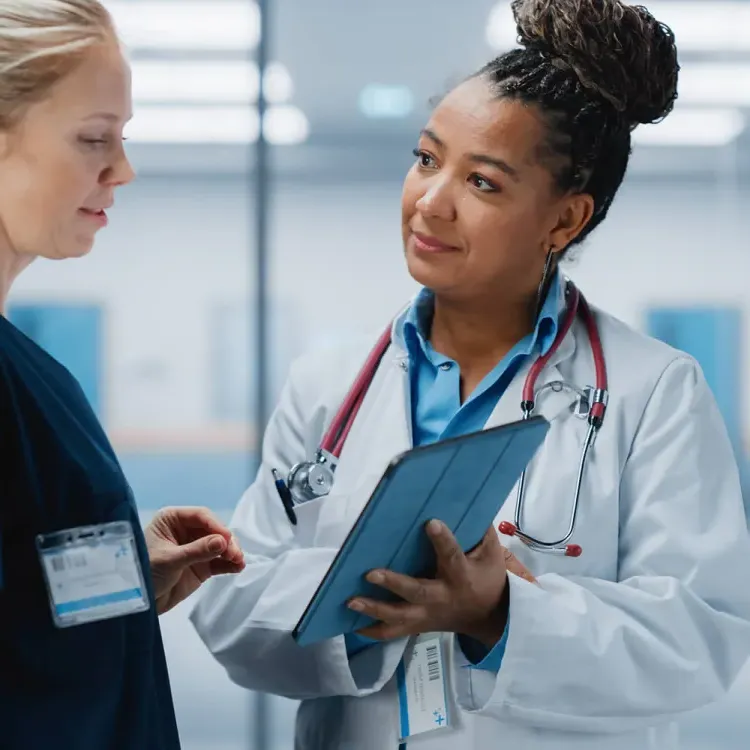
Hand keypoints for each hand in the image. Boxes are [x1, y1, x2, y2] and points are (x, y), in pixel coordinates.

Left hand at [144, 506, 244, 614]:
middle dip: (226, 541)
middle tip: (235, 554)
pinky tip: (237, 567)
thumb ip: (197, 551)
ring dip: (231, 552)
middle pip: (214, 530)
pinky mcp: (201, 565)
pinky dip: (229, 564)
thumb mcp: (169, 560)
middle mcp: (185, 530)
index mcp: (172, 519)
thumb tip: (223, 542)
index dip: (216, 525)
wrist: (136, 603)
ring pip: (220, 545)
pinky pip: (219, 561)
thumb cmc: (144, 573)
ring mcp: (195, 548)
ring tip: (239, 562)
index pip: (201, 516)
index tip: (227, 538)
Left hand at [348, 520, 535, 648]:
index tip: (431, 523)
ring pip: (398, 617)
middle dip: (393, 583)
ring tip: (350, 601)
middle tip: (370, 573)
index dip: (442, 540)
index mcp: (460, 576)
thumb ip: (480, 532)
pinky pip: (392, 633)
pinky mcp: (417, 625)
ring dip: (373, 609)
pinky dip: (372, 631)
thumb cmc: (488, 579)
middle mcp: (441, 597)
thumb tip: (468, 502)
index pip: (451, 556)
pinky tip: (352, 625)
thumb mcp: (492, 555)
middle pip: (416, 592)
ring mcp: (427, 615)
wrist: (488, 618)